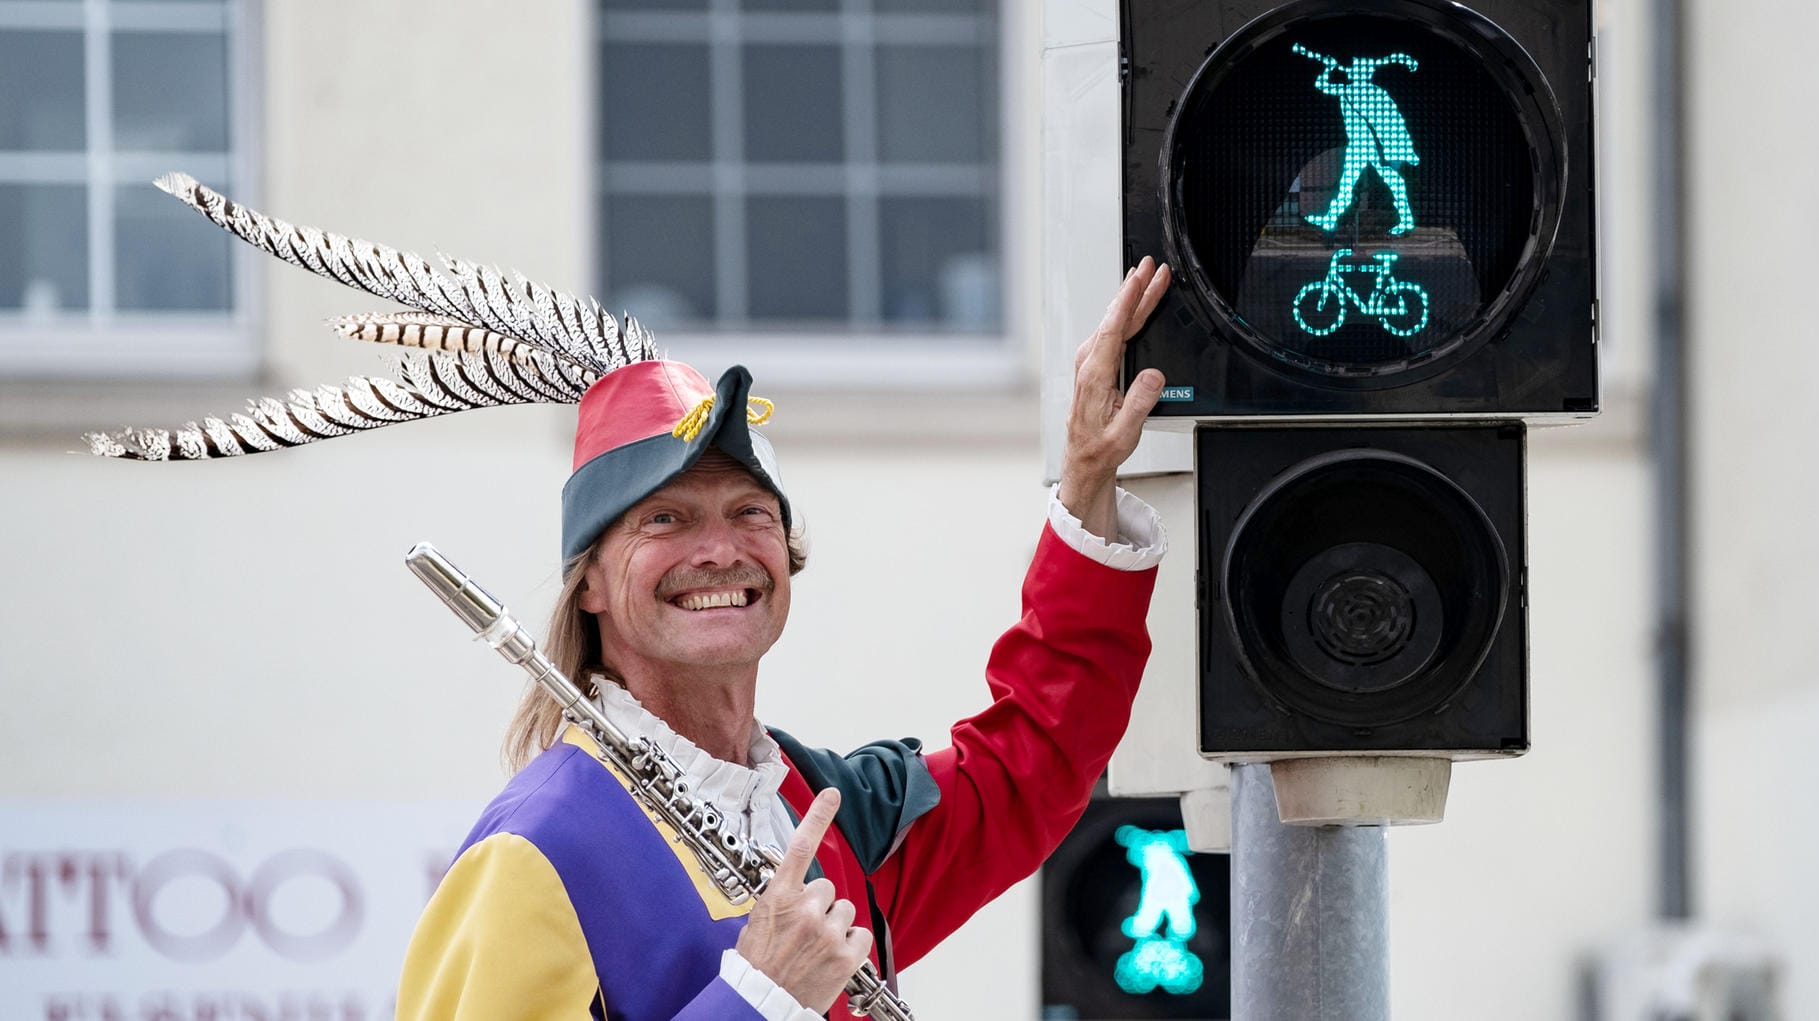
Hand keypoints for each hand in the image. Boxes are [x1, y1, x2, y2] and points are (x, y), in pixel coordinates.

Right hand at [735, 789, 871, 1012]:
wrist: (761, 1003)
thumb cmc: (757, 966)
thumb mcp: (757, 923)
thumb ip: (781, 900)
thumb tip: (796, 888)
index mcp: (780, 898)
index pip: (800, 847)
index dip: (817, 817)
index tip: (831, 795)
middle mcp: (806, 910)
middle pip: (827, 888)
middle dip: (820, 905)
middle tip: (804, 929)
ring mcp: (828, 932)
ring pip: (845, 911)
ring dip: (834, 925)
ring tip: (815, 946)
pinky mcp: (845, 954)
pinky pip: (859, 934)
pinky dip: (850, 944)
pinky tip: (831, 956)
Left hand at [1058, 256, 1170, 540]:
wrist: (1084, 461)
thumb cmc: (1101, 448)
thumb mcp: (1124, 433)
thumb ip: (1139, 402)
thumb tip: (1152, 376)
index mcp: (1095, 376)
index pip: (1113, 327)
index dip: (1129, 299)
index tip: (1142, 277)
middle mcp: (1089, 364)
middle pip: (1115, 317)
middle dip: (1134, 289)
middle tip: (1152, 266)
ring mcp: (1090, 363)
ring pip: (1115, 321)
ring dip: (1132, 298)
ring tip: (1151, 278)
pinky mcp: (1094, 365)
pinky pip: (1113, 331)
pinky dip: (1127, 314)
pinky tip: (1136, 305)